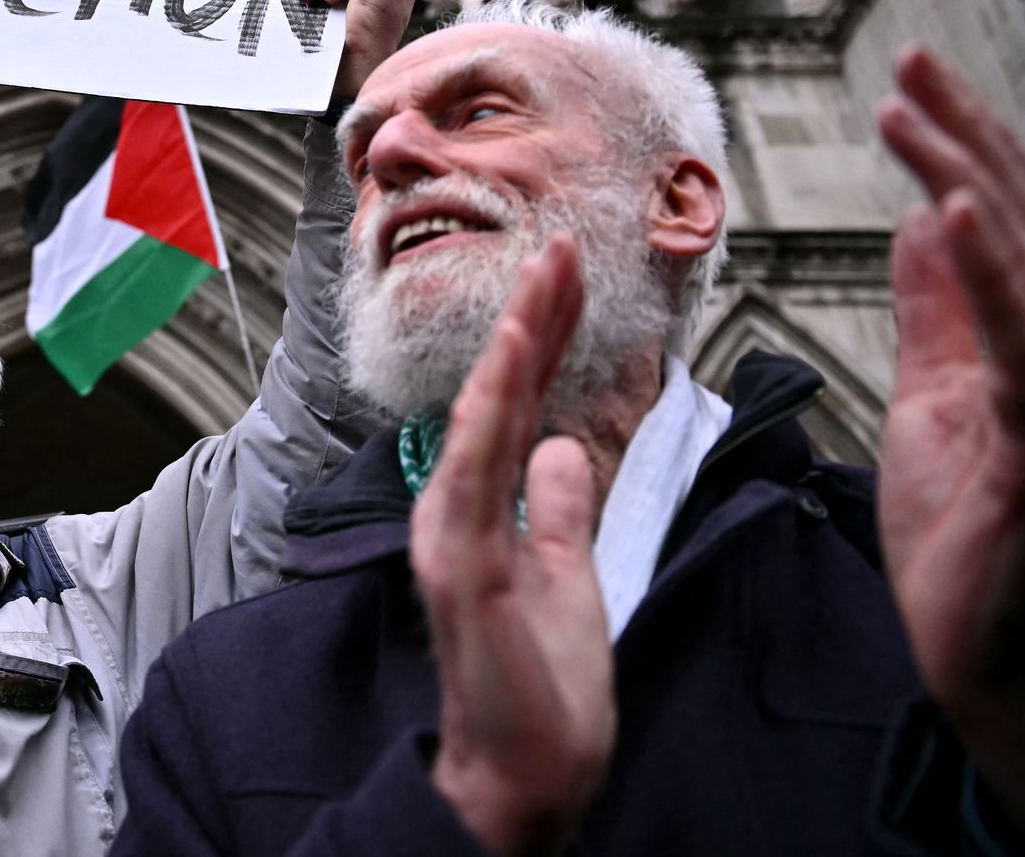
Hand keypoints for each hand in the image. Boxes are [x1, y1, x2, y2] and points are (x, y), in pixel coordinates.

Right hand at [412, 233, 613, 856]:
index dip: (544, 338)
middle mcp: (458, 511)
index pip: (520, 406)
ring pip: (484, 418)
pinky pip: (478, 470)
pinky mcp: (462, 565)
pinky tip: (512, 357)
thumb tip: (563, 452)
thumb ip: (560, 513)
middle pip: (499, 397)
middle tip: (564, 245)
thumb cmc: (543, 695)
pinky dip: (493, 408)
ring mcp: (453, 535)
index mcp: (484, 511)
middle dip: (533, 318)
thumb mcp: (571, 581)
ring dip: (515, 345)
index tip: (568, 275)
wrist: (523, 779)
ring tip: (543, 278)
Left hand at [876, 47, 1024, 844]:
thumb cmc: (980, 537)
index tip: (912, 80)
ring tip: (910, 118)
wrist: (1001, 666)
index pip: (1009, 222)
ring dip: (969, 185)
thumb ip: (941, 311)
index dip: (967, 145)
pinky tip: (945, 216)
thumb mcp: (943, 399)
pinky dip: (987, 282)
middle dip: (968, 139)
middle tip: (908, 64)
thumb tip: (921, 220)